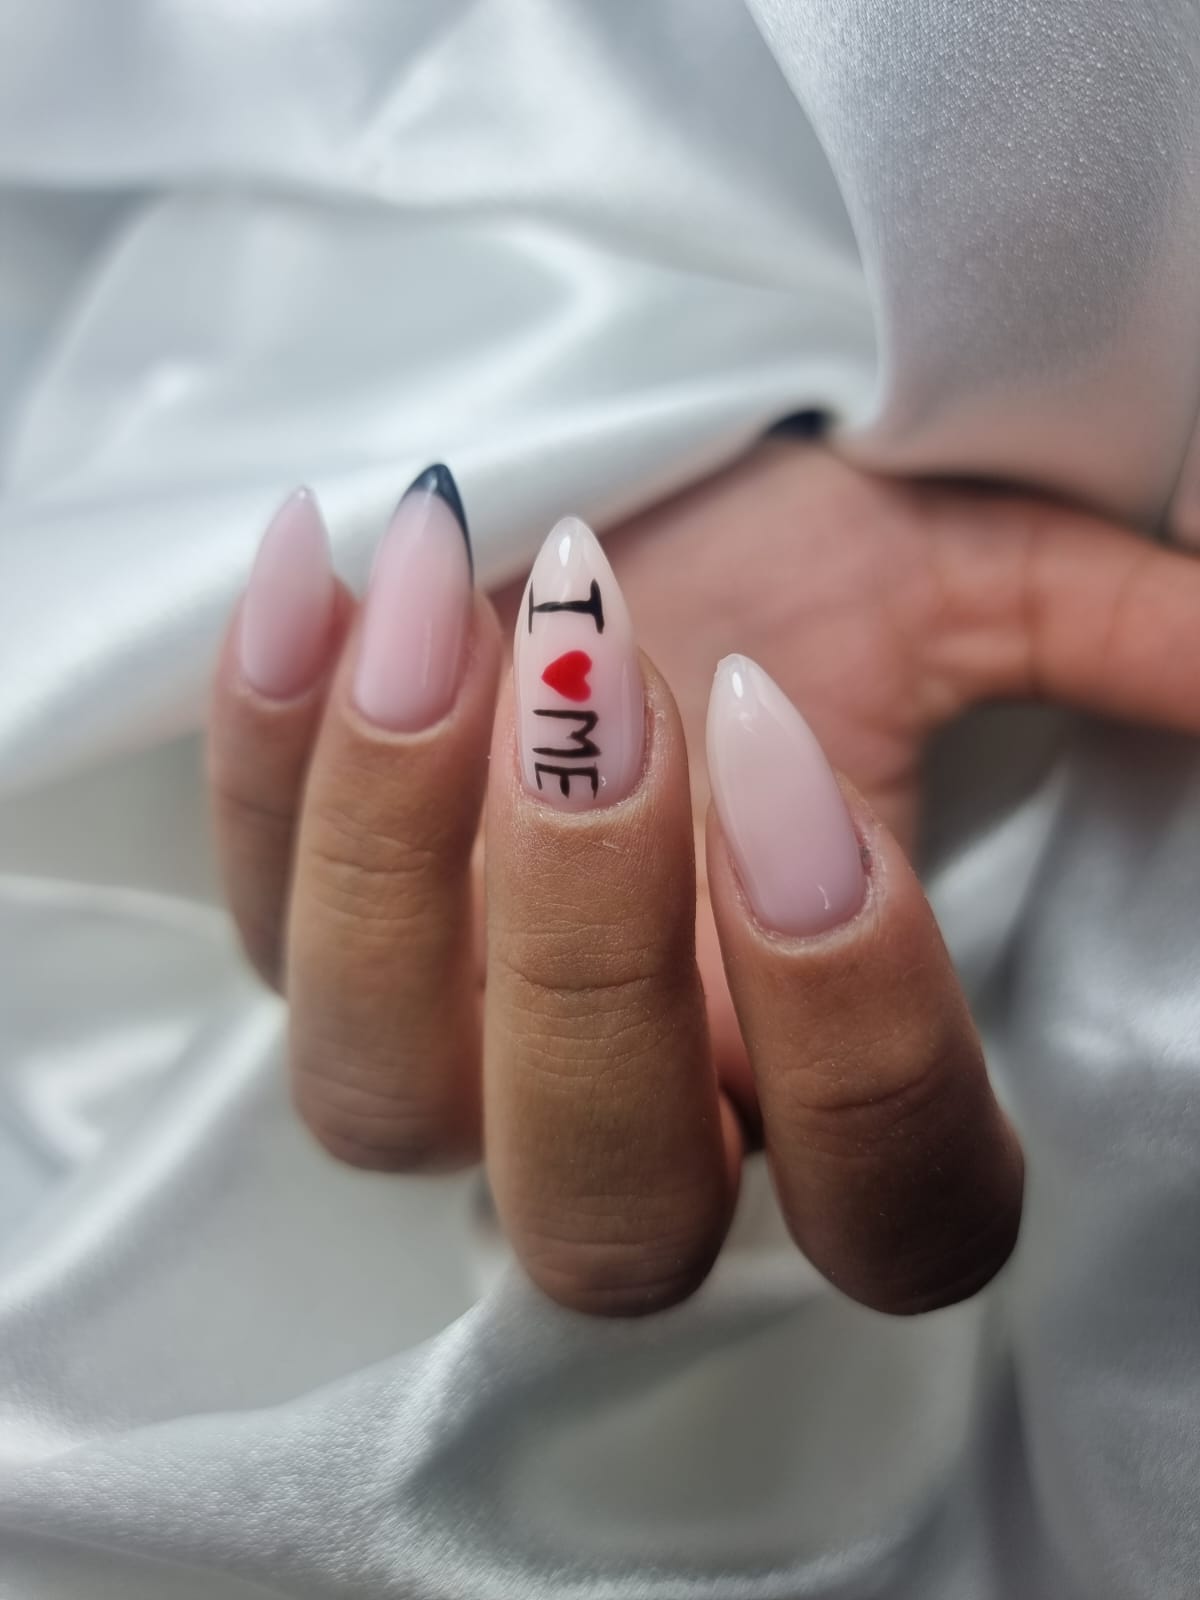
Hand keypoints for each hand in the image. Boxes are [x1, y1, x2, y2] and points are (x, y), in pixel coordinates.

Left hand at [208, 443, 1199, 1314]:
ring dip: (399, 844)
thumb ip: (1109, 634)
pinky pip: (243, 897)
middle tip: (617, 678)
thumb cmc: (783, 573)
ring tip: (450, 587)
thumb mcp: (948, 584)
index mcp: (814, 1070)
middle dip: (602, 951)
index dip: (863, 1027)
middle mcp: (623, 1106)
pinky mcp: (298, 932)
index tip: (804, 741)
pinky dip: (266, 733)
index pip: (890, 1209)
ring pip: (376, 1099)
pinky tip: (321, 557)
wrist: (612, 509)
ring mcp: (441, 1042)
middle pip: (603, 1213)